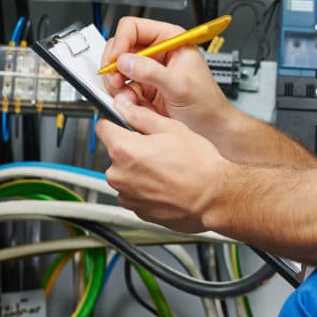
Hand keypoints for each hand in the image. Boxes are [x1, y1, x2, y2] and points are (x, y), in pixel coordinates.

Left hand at [97, 104, 230, 232]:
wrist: (213, 197)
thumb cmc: (198, 165)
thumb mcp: (172, 128)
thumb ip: (141, 116)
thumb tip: (125, 107)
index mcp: (124, 150)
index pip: (103, 127)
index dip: (116, 122)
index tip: (125, 123)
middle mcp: (119, 175)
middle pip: (116, 153)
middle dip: (133, 148)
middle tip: (159, 148)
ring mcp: (127, 195)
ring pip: (126, 174)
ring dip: (139, 170)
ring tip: (166, 168)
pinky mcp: (137, 210)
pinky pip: (134, 192)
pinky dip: (146, 188)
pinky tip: (167, 183)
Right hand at [101, 17, 232, 142]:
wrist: (210, 129)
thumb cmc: (206, 104)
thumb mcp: (180, 86)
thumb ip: (152, 72)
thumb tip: (125, 61)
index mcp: (171, 40)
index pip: (134, 27)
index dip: (121, 41)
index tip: (116, 60)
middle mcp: (157, 52)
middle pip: (120, 47)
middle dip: (114, 65)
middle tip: (117, 81)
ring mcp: (148, 71)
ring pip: (116, 69)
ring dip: (116, 84)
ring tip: (128, 96)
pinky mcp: (142, 89)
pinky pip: (120, 88)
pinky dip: (121, 97)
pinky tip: (133, 104)